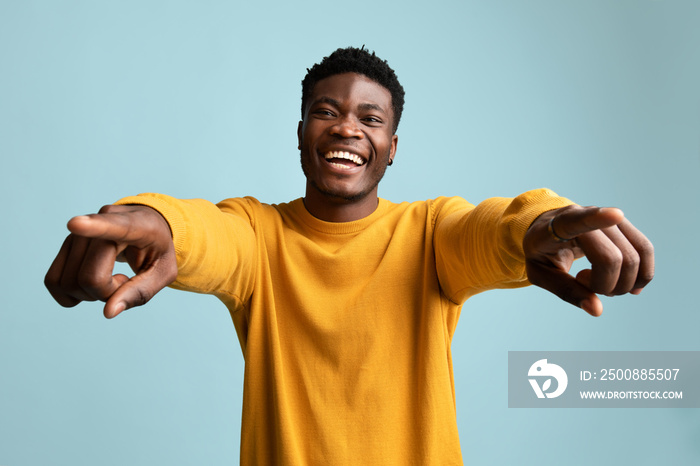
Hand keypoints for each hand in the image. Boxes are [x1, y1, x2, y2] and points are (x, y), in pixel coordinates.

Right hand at [44, 205, 177, 318]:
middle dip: (107, 293)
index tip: (75, 224)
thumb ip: (140, 291)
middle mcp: (102, 222)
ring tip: (112, 276)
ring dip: (91, 293)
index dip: (93, 227)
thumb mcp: (164, 273)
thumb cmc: (158, 250)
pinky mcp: (67, 243)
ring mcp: (80, 232)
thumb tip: (108, 311)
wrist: (147, 227)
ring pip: (68, 282)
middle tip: (125, 280)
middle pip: (89, 277)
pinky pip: (53, 281)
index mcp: (137, 225)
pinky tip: (93, 280)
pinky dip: (72, 294)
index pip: (113, 226)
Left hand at [523, 205, 653, 315]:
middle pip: (614, 258)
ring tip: (598, 280)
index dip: (598, 218)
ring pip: (636, 255)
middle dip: (606, 285)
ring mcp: (609, 218)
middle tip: (583, 281)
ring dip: (623, 282)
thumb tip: (597, 309)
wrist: (547, 230)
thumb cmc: (541, 252)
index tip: (616, 215)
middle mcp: (587, 214)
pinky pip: (645, 250)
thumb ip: (566, 290)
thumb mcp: (540, 274)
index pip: (578, 221)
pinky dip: (640, 274)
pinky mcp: (625, 226)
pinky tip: (622, 284)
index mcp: (557, 226)